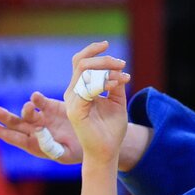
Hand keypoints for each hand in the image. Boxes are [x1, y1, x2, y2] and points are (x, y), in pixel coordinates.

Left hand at [0, 92, 80, 164]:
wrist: (96, 139)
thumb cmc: (80, 152)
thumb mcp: (66, 155)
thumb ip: (51, 149)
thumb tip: (39, 136)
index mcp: (34, 144)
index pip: (13, 138)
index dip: (0, 132)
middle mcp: (35, 130)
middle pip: (16, 123)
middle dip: (6, 118)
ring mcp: (43, 117)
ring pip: (28, 112)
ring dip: (25, 110)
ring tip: (28, 108)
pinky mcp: (53, 106)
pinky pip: (41, 102)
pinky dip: (37, 99)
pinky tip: (35, 97)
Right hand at [64, 41, 130, 164]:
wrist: (107, 151)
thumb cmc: (111, 129)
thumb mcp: (117, 101)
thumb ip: (114, 84)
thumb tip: (117, 68)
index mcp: (79, 89)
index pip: (80, 62)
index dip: (91, 50)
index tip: (107, 44)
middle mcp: (72, 92)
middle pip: (81, 62)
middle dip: (103, 58)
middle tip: (121, 64)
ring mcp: (72, 101)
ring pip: (83, 71)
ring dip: (106, 68)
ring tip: (123, 75)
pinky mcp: (75, 110)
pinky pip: (88, 87)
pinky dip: (104, 82)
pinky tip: (118, 84)